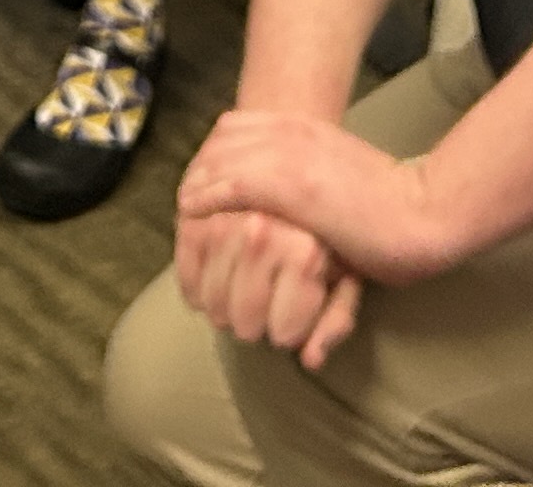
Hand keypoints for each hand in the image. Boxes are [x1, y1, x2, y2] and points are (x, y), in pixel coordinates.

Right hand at [175, 195, 361, 368]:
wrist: (305, 171)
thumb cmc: (331, 231)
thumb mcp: (347, 271)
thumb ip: (335, 318)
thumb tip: (310, 360)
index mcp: (304, 251)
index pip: (284, 331)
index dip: (288, 333)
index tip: (291, 322)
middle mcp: (262, 234)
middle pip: (244, 321)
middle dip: (254, 326)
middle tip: (261, 313)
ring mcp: (224, 221)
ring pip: (213, 302)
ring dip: (224, 311)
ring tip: (238, 298)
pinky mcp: (195, 212)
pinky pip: (185, 270)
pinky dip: (194, 286)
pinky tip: (211, 283)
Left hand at [178, 108, 452, 289]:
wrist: (421, 214)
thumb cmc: (392, 207)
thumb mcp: (341, 177)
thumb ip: (309, 177)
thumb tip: (286, 200)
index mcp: (306, 126)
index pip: (237, 126)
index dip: (215, 153)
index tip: (203, 181)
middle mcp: (292, 132)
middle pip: (222, 139)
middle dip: (200, 165)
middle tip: (187, 196)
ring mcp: (289, 155)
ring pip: (220, 159)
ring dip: (197, 182)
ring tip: (184, 209)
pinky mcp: (288, 185)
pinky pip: (229, 184)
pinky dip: (206, 197)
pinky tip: (193, 213)